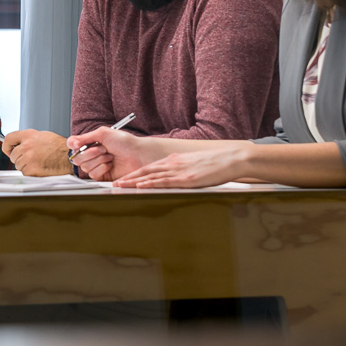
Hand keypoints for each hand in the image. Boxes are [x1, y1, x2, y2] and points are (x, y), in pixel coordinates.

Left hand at [0, 130, 74, 175]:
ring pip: (18, 165)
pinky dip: (31, 173)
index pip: (8, 139)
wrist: (69, 156)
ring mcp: (28, 157)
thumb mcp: (42, 136)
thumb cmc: (59, 147)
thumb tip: (19, 144)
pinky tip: (40, 167)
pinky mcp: (31, 168)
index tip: (8, 150)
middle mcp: (26, 145)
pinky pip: (24, 173)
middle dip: (19, 159)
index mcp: (28, 135)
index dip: (6, 146)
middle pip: (12, 155)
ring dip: (25, 166)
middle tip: (30, 159)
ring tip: (38, 162)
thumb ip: (29, 139)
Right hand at [64, 127, 164, 180]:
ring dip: (99, 160)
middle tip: (103, 149)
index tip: (78, 144)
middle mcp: (92, 155)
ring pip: (84, 167)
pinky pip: (93, 175)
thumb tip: (72, 144)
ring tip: (110, 156)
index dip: (73, 145)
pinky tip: (111, 164)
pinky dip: (102, 168)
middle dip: (90, 153)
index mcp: (90, 143)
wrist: (138, 154)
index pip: (72, 145)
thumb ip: (85, 137)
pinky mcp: (102, 176)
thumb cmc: (124, 142)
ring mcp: (96, 165)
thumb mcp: (103, 133)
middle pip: (76, 158)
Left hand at [113, 147, 252, 188]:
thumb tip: (172, 178)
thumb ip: (180, 170)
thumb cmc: (214, 164)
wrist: (230, 159)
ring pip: (152, 176)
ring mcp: (179, 171)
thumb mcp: (192, 164)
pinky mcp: (187, 179)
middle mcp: (173, 163)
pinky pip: (165, 181)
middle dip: (129, 178)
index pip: (150, 167)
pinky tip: (141, 186)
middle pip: (146, 171)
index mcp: (174, 160)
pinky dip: (151, 184)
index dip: (135, 174)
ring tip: (121, 186)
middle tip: (115, 184)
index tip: (124, 178)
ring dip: (134, 182)